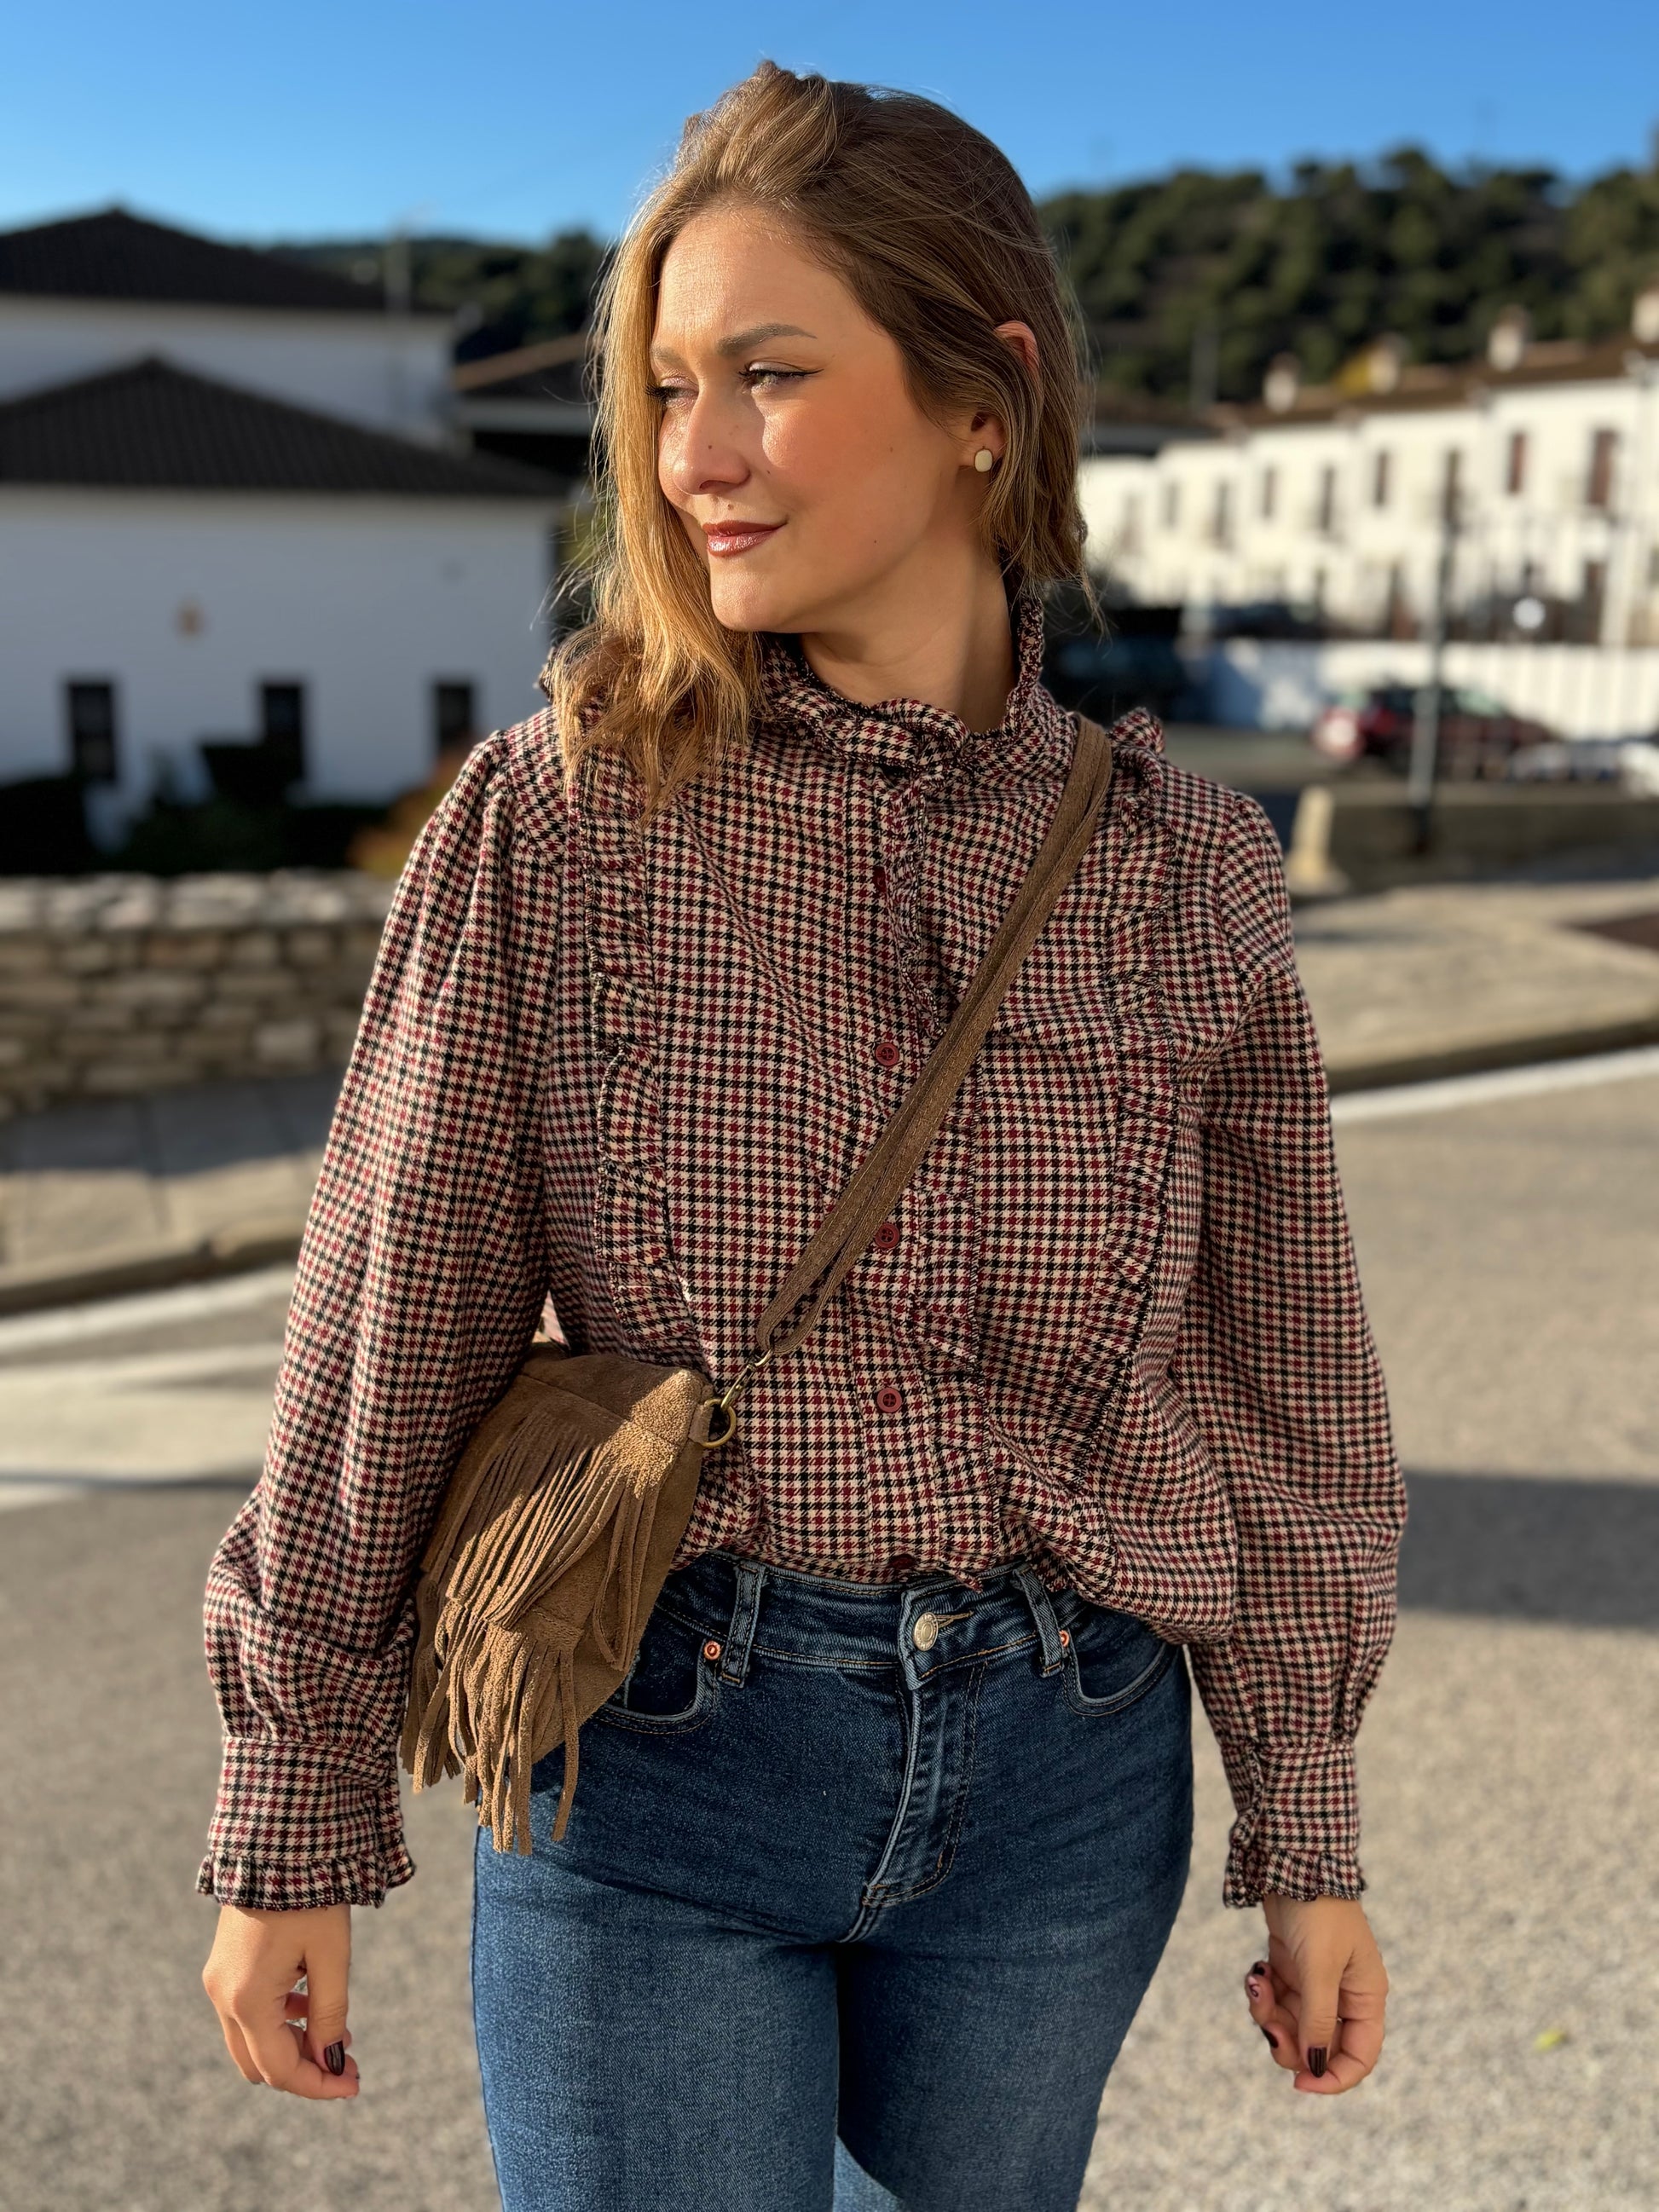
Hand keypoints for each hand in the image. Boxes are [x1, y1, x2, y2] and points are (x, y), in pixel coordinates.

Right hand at [202, 1902, 358, 2097]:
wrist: (277, 1842)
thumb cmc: (311, 1895)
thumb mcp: (331, 1955)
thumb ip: (330, 2013)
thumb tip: (331, 2061)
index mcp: (247, 2000)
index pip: (280, 2069)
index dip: (318, 2084)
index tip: (354, 2084)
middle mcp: (223, 1997)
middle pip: (259, 2063)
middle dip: (303, 2069)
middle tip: (346, 2063)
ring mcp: (218, 1981)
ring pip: (252, 2040)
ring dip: (292, 2045)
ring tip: (338, 2034)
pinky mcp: (223, 1966)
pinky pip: (248, 2011)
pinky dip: (280, 2020)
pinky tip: (312, 2005)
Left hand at [1242, 1894, 1386, 2093]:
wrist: (1293, 1861)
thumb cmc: (1318, 1911)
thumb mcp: (1319, 1968)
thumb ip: (1318, 2019)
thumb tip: (1315, 2065)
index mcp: (1365, 1997)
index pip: (1359, 2057)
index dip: (1334, 2079)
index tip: (1301, 2085)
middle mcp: (1343, 1995)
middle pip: (1318, 2047)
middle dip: (1290, 2042)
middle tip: (1269, 2025)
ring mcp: (1316, 1982)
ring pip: (1291, 2026)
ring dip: (1269, 2015)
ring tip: (1257, 1983)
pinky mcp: (1291, 1969)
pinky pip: (1276, 2002)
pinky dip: (1263, 1995)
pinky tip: (1256, 1972)